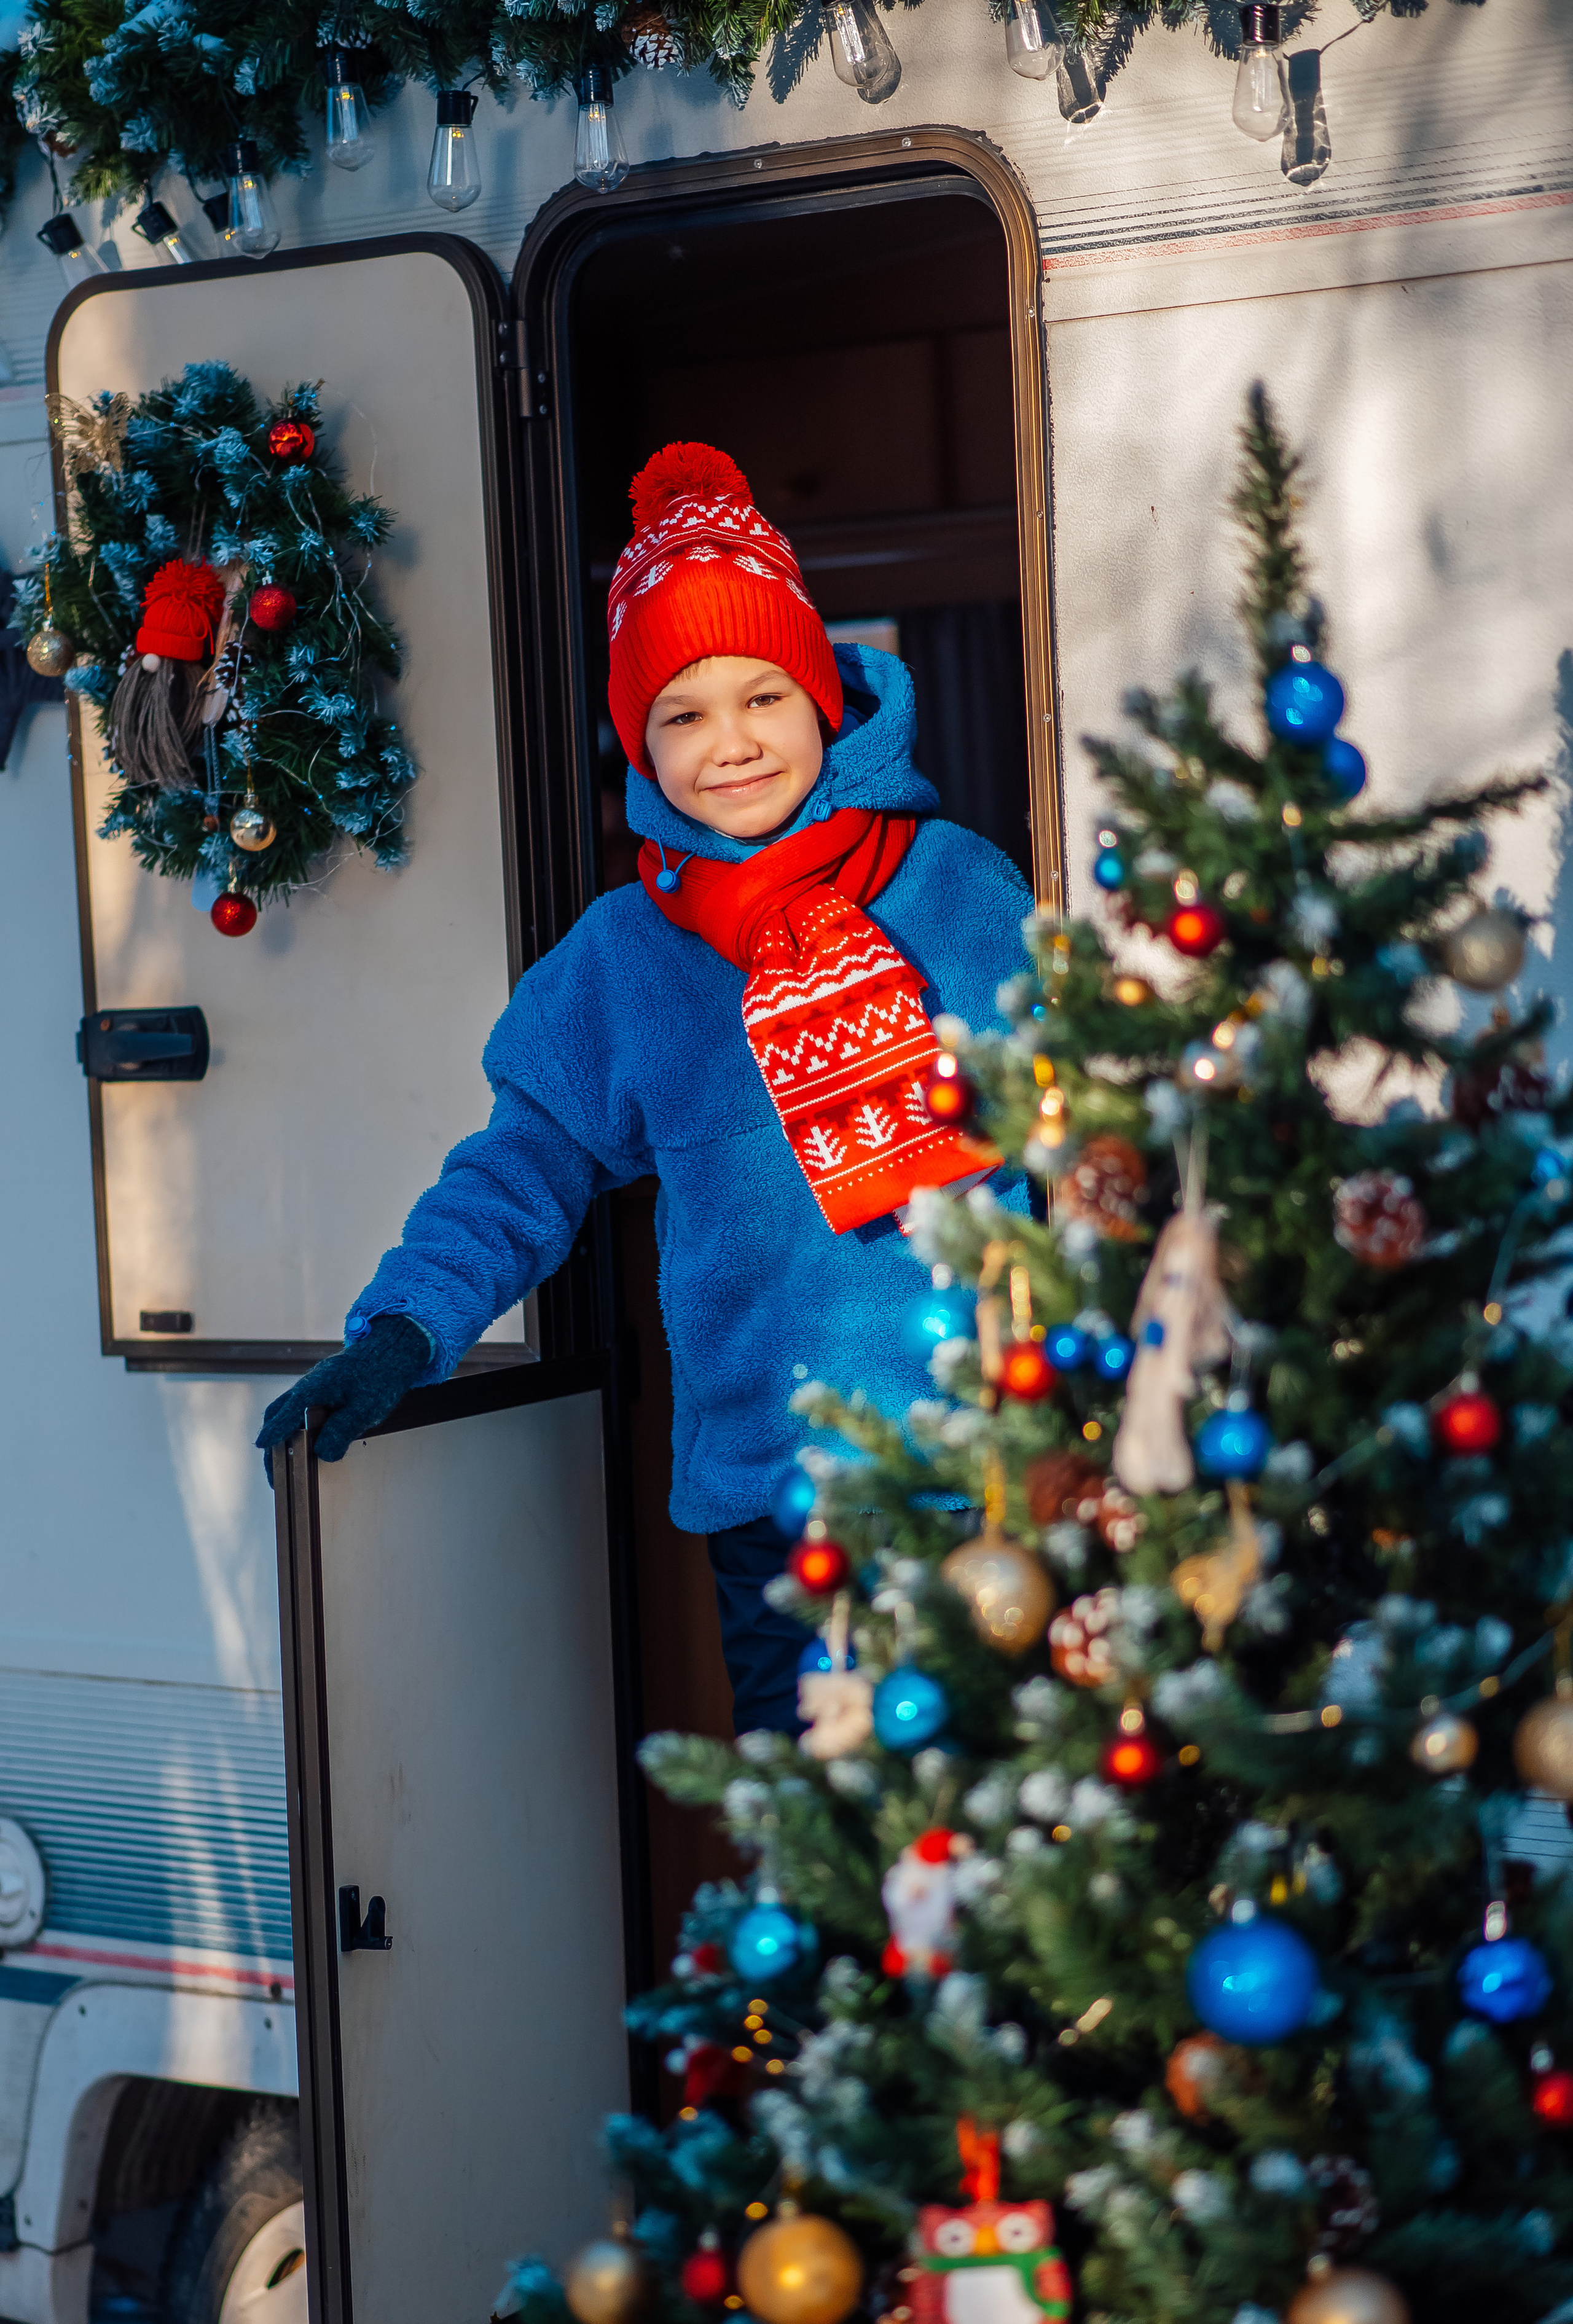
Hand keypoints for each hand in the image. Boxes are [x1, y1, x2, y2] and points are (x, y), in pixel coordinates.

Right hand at [256, 1313, 432, 1485]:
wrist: (390, 1353)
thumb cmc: (380, 1377)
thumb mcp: (365, 1409)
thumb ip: (342, 1431)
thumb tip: (322, 1454)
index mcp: (314, 1388)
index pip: (286, 1413)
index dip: (274, 1432)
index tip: (261, 1446)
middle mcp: (307, 1386)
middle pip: (276, 1414)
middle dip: (272, 1444)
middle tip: (275, 1474)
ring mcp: (311, 1387)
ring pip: (284, 1411)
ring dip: (280, 1436)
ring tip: (284, 1465)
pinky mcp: (319, 1391)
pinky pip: (297, 1410)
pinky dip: (292, 1428)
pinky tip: (301, 1445)